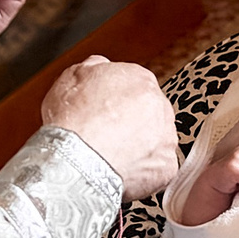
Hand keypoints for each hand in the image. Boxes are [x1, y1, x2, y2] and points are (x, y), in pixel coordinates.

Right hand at [42, 55, 178, 199]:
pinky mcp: (166, 168)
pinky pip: (156, 169)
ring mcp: (166, 138)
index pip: (135, 86)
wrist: (77, 161)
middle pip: (148, 113)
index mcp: (140, 79)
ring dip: (139, 147)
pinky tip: (121, 170)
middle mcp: (160, 106)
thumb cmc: (72, 121)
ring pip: (155, 141)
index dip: (116, 101)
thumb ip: (93, 66)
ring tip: (112, 156)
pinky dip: (142, 172)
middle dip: (131, 123)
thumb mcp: (71, 77)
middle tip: (106, 135)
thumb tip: (99, 65)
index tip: (104, 112)